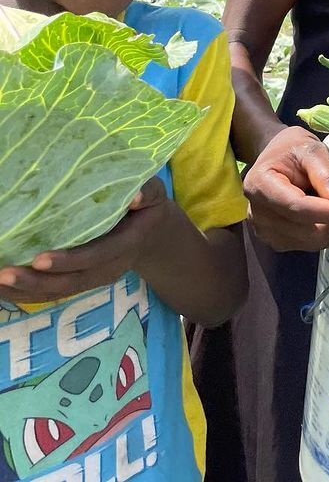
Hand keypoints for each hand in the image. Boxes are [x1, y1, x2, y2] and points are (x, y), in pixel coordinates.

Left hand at [0, 178, 169, 302]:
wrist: (152, 236)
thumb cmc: (148, 208)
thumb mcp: (155, 194)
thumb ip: (147, 191)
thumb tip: (134, 196)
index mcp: (125, 246)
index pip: (96, 256)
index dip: (69, 260)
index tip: (39, 258)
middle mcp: (107, 268)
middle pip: (70, 282)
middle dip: (36, 282)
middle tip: (4, 274)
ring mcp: (91, 279)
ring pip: (56, 292)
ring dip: (25, 291)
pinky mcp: (78, 282)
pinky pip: (50, 293)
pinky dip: (24, 294)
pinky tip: (2, 289)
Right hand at [244, 127, 328, 251]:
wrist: (277, 155)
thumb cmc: (292, 149)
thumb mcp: (312, 149)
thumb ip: (326, 173)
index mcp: (260, 184)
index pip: (296, 206)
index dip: (327, 212)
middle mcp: (256, 211)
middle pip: (301, 229)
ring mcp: (261, 228)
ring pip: (305, 242)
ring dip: (326, 228)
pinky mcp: (272, 239)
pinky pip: (302, 246)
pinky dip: (318, 234)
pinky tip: (320, 217)